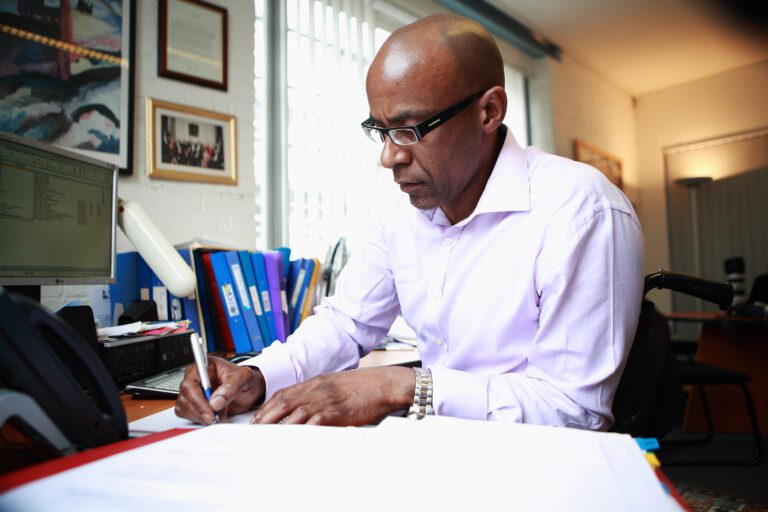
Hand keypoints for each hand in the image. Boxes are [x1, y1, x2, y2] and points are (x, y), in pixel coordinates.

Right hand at [175, 356, 264, 424]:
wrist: (247, 389)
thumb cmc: (243, 378)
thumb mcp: (243, 377)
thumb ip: (230, 388)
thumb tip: (215, 402)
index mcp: (202, 367)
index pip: (190, 384)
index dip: (198, 400)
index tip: (211, 411)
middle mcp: (194, 380)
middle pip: (185, 399)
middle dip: (201, 411)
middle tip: (216, 418)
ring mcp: (192, 393)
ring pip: (185, 409)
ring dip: (202, 417)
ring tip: (219, 415)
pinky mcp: (194, 406)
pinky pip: (190, 416)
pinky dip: (203, 420)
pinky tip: (216, 417)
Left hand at [251, 366, 414, 425]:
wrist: (384, 384)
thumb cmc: (363, 386)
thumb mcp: (335, 385)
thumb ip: (318, 393)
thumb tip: (304, 408)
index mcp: (315, 382)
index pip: (283, 394)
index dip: (267, 407)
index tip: (257, 418)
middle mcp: (316, 389)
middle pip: (282, 403)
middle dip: (265, 418)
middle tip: (254, 431)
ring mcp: (325, 400)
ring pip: (293, 415)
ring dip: (278, 428)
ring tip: (267, 439)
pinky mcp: (335, 413)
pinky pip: (313, 425)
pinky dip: (300, 434)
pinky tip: (292, 442)